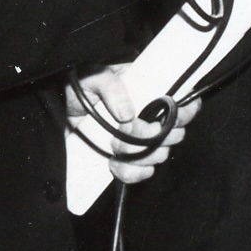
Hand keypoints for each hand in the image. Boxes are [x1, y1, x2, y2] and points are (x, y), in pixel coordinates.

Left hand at [72, 65, 201, 184]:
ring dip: (136, 154)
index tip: (164, 119)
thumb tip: (128, 114)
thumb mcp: (96, 76)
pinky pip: (141, 174)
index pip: (187, 106)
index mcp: (154, 94)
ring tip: (113, 144)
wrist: (62, 107)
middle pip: (175, 136)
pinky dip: (130, 173)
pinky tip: (114, 164)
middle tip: (126, 129)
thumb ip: (111, 87)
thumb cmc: (84, 84)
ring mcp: (143, 142)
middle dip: (151, 138)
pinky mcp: (128, 159)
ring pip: (158, 156)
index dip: (184, 115)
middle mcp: (154, 119)